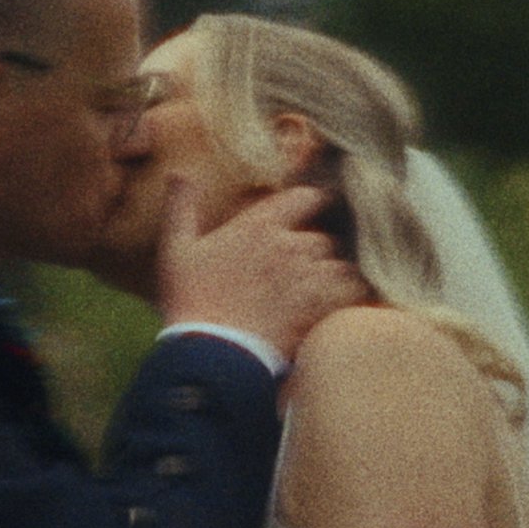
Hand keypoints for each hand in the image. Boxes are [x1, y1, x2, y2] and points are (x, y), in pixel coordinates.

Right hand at [156, 181, 368, 358]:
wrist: (209, 353)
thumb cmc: (189, 301)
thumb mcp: (176, 250)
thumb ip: (181, 207)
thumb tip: (178, 174)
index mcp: (259, 226)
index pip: (307, 197)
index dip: (312, 202)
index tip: (311, 209)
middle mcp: (290, 246)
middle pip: (324, 237)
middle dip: (316, 250)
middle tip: (302, 267)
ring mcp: (309, 278)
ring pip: (341, 266)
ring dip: (333, 275)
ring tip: (319, 290)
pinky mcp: (321, 308)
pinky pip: (351, 294)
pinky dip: (347, 298)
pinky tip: (334, 307)